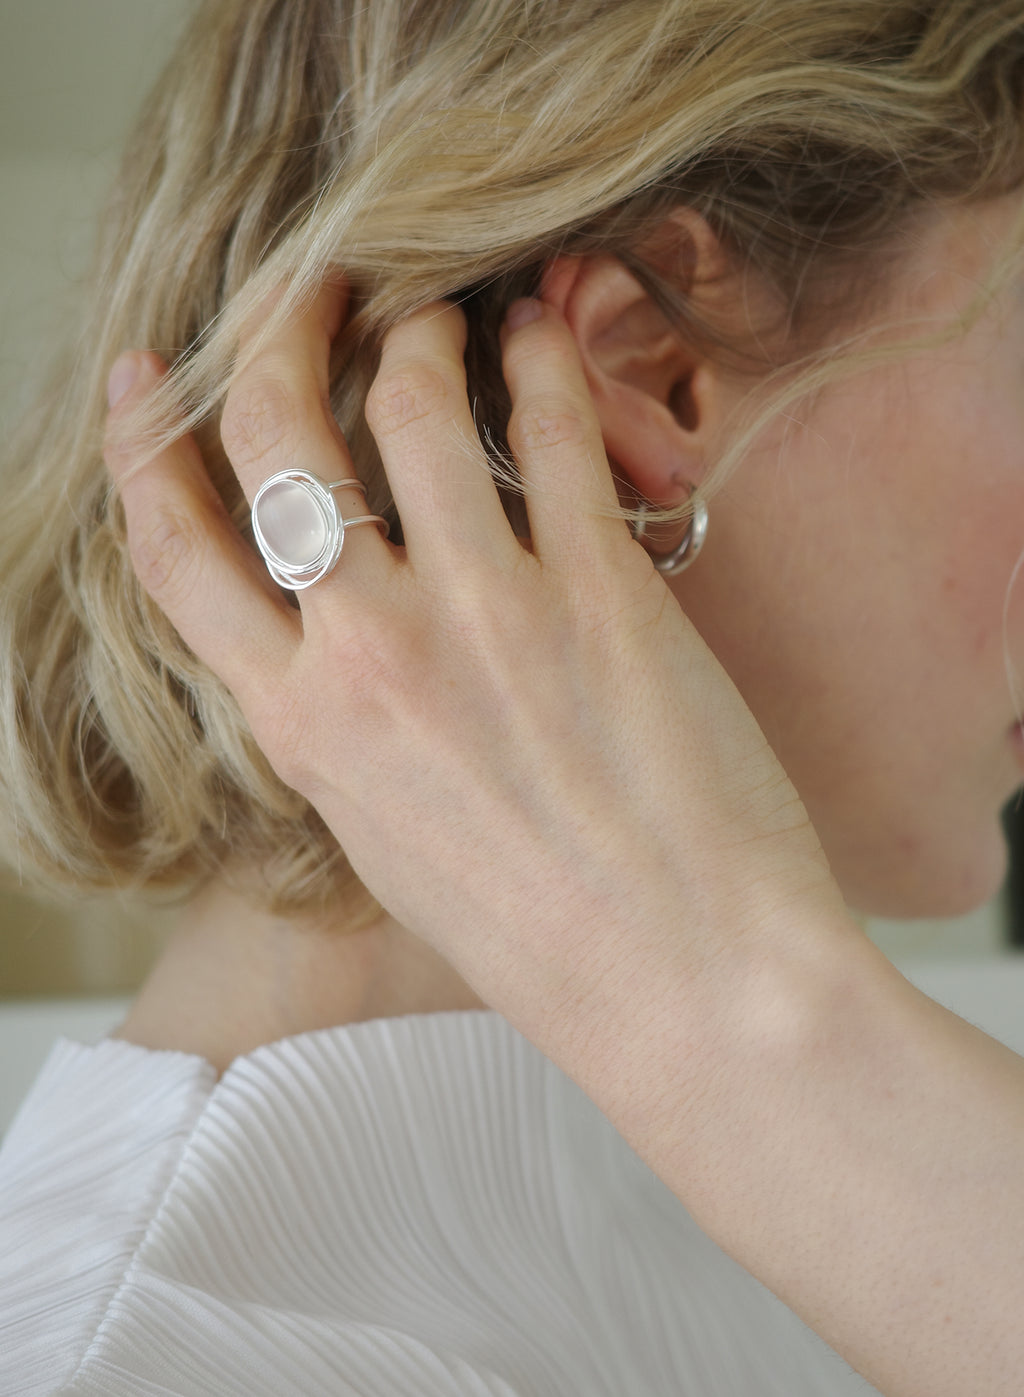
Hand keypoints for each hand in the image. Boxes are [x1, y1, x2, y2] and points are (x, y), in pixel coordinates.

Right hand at [103, 281, 843, 1023]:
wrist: (685, 980)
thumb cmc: (540, 934)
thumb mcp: (386, 841)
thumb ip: (335, 730)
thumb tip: (321, 641)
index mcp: (301, 728)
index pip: (175, 551)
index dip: (141, 443)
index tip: (140, 375)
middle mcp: (369, 655)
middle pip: (273, 436)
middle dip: (275, 330)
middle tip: (310, 283)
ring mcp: (481, 614)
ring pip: (408, 402)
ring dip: (420, 329)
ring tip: (445, 309)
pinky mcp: (596, 589)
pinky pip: (550, 430)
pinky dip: (541, 360)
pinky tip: (542, 335)